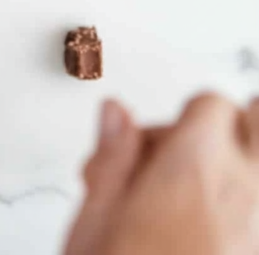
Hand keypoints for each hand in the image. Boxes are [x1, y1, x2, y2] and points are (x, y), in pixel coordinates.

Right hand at [66, 94, 258, 254]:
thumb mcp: (94, 224)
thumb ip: (112, 159)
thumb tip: (116, 115)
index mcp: (193, 170)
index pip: (210, 102)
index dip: (174, 117)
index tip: (149, 141)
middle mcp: (240, 195)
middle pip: (255, 121)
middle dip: (230, 123)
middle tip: (196, 142)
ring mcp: (257, 232)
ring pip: (257, 170)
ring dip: (233, 169)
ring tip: (193, 191)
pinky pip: (258, 214)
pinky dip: (238, 207)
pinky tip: (203, 227)